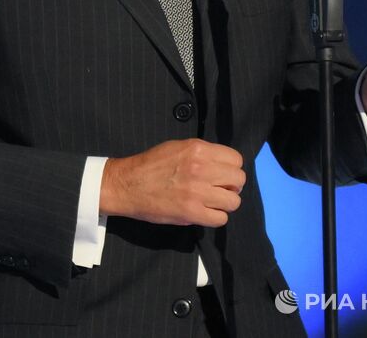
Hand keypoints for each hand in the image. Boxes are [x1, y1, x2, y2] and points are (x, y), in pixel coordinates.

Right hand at [99, 139, 245, 226]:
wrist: (128, 184)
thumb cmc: (151, 164)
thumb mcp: (178, 147)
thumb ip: (202, 154)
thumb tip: (223, 165)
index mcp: (198, 149)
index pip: (236, 159)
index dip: (231, 168)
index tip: (223, 174)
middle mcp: (201, 168)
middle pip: (239, 179)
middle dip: (231, 185)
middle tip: (219, 189)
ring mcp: (197, 191)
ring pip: (233, 201)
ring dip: (224, 203)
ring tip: (211, 202)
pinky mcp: (191, 212)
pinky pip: (220, 219)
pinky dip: (215, 217)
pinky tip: (204, 212)